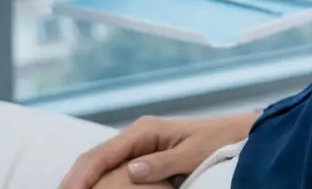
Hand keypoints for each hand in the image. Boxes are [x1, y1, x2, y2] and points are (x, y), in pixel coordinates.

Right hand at [59, 112, 256, 188]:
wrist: (237, 133)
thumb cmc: (219, 140)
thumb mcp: (193, 152)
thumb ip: (164, 162)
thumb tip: (132, 171)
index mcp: (144, 130)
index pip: (102, 153)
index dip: (81, 175)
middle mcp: (137, 135)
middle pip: (94, 158)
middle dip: (74, 179)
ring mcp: (139, 145)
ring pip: (100, 163)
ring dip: (83, 180)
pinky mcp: (145, 155)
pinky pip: (113, 168)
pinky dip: (98, 181)